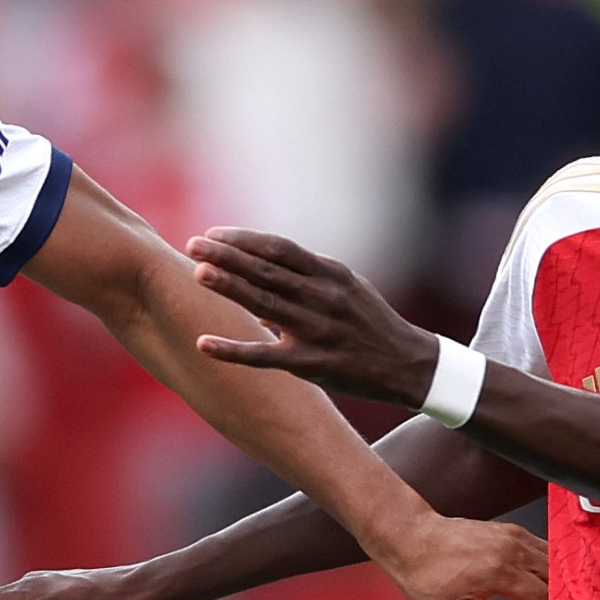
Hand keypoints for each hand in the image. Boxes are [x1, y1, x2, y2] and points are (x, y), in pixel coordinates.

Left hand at [185, 229, 438, 405]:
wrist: (407, 364)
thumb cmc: (369, 321)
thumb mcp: (347, 285)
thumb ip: (307, 273)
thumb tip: (260, 263)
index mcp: (331, 274)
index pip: (279, 249)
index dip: (244, 240)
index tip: (213, 234)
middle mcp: (323, 298)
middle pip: (266, 271)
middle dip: (226, 256)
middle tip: (192, 245)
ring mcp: (317, 331)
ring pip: (264, 304)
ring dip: (228, 288)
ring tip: (197, 274)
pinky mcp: (311, 364)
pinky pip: (264, 356)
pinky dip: (232, 349)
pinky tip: (204, 343)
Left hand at [384, 514, 546, 599]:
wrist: (410, 538)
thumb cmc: (426, 578)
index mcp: (500, 573)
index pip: (548, 598)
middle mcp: (512, 550)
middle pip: (560, 577)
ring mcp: (514, 536)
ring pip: (556, 560)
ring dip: (565, 582)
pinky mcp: (512, 530)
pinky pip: (545, 548)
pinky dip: (554, 566)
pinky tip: (555, 582)